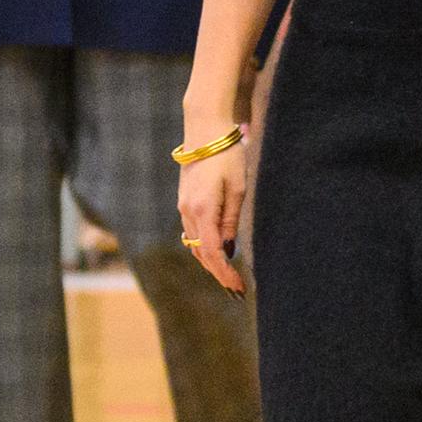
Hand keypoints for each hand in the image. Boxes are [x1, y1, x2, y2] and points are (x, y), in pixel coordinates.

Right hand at [178, 141, 247, 293]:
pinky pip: (193, 233)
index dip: (224, 274)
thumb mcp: (238, 189)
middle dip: (218, 273)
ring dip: (210, 262)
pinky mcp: (184, 202)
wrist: (205, 132)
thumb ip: (231, 221)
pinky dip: (204, 247)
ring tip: (229, 277)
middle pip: (200, 254)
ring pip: (194, 245)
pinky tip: (218, 254)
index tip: (237, 288)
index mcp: (202, 210)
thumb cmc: (227, 157)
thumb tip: (228, 248)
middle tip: (236, 290)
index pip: (211, 253)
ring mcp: (183, 207)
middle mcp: (187, 212)